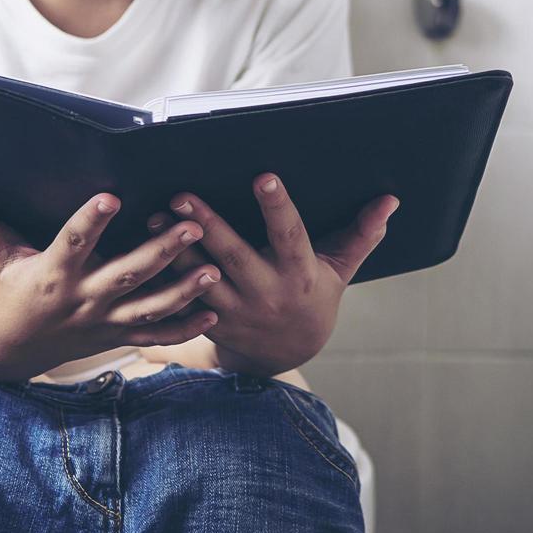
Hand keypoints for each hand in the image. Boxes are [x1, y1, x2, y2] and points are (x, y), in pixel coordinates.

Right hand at [0, 180, 223, 381]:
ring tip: (213, 270)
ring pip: (149, 308)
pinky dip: (184, 328)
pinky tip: (214, 314)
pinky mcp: (115, 335)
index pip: (72, 243)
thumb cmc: (0, 293)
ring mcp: (102, 322)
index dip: (90, 221)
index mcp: (50, 275)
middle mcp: (81, 299)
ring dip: (183, 291)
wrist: (4, 353)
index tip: (110, 197)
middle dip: (162, 251)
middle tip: (192, 225)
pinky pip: (155, 336)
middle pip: (127, 274)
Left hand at [146, 173, 399, 376]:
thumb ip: (360, 235)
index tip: (263, 176)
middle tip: (182, 196)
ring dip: (175, 250)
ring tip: (153, 219)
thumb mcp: (339, 270)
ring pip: (200, 279)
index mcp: (299, 274)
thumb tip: (390, 200)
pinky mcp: (209, 322)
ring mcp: (235, 311)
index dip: (278, 206)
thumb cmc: (314, 299)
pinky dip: (163, 277)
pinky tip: (143, 252)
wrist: (284, 357)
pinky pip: (183, 299)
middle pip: (233, 256)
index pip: (290, 235)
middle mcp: (266, 293)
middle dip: (208, 225)